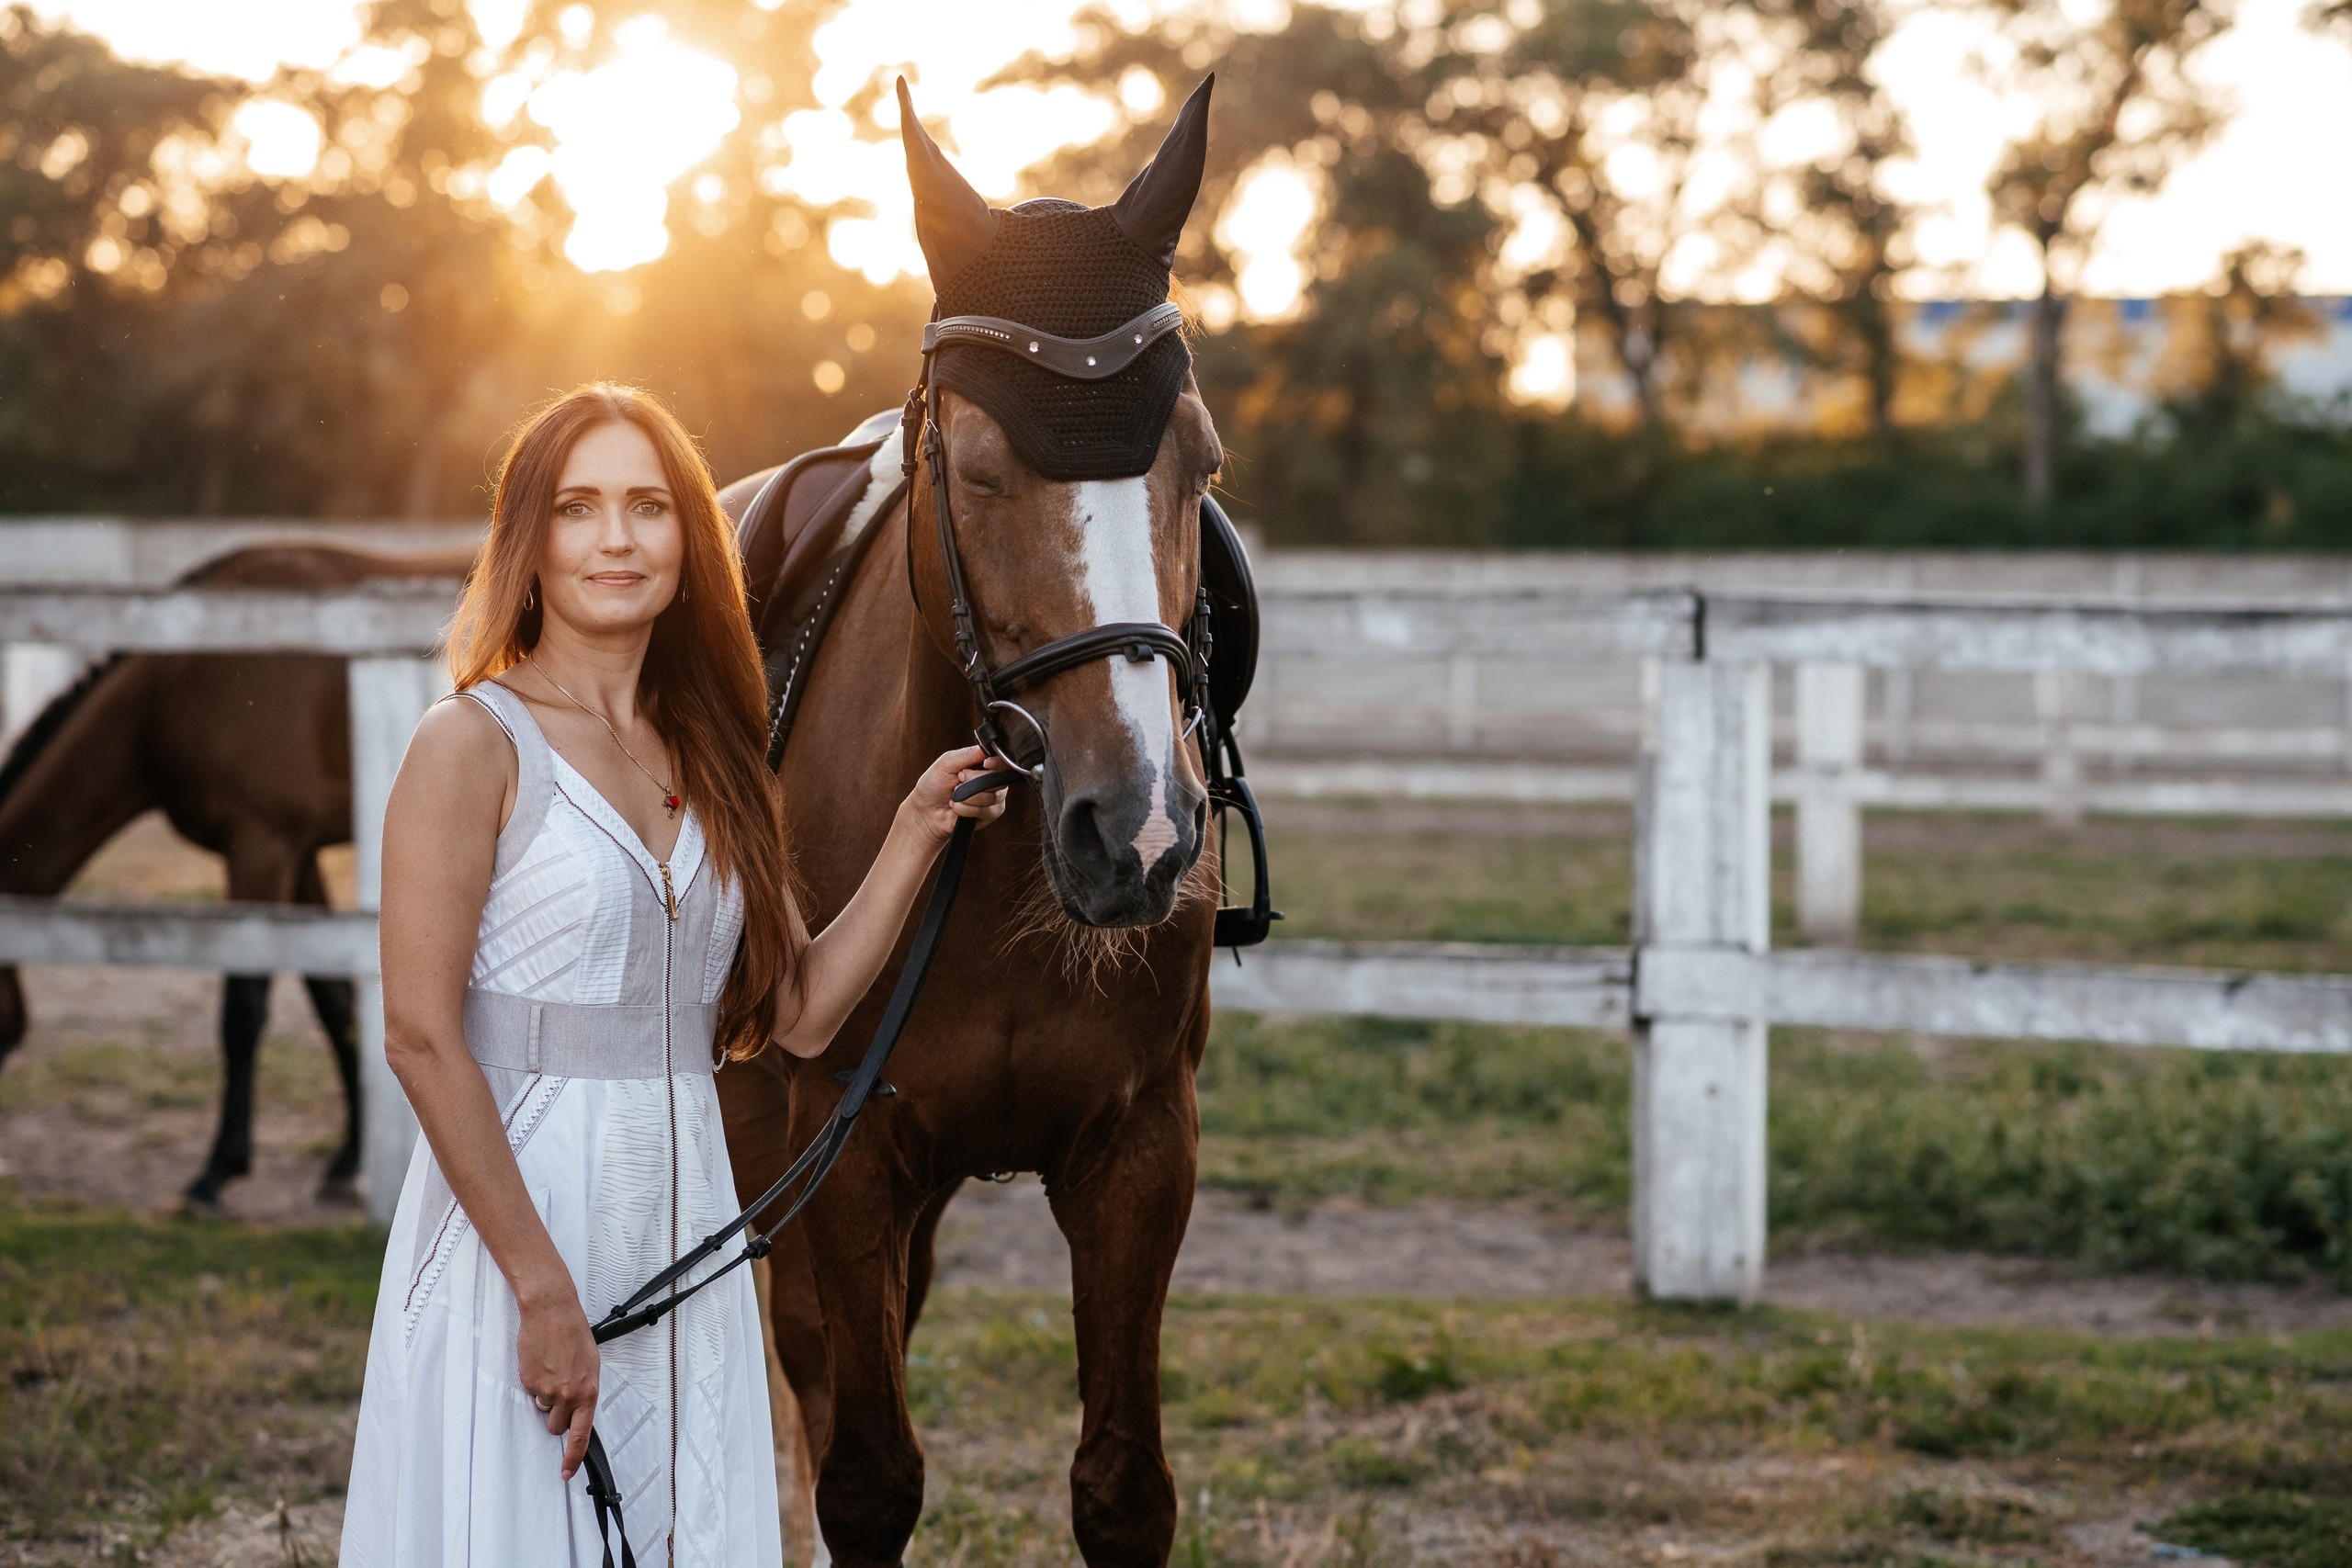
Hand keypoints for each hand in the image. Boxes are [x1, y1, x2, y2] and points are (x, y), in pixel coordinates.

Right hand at [516, 1277, 599, 1478]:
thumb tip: (576, 1410)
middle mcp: (568, 1395)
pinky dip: (534, 1381)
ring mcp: (547, 1390)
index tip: (567, 1472)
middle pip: (556, 1426)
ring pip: (542, 1409)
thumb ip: (584, 1391)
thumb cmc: (573, 1334)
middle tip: (559, 1388)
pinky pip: (530, 1392)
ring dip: (545, 1397)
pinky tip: (541, 1361)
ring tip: (551, 1369)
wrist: (552, 1311)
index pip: (581, 1435)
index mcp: (588, 1391)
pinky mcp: (529, 1382)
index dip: (572, 1457)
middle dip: (555, 1414)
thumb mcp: (590, 1365)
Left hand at [901, 744, 1011, 843]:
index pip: (1002, 762)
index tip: (985, 763)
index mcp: (984, 765)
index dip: (996, 763)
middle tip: (958, 779)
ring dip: (967, 796)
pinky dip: (966, 809)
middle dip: (974, 781)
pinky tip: (956, 807)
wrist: (925, 811)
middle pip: (998, 780)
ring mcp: (993, 799)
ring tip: (955, 795)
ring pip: (992, 797)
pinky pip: (985, 811)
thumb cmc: (934, 785)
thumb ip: (968, 754)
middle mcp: (993, 782)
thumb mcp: (947, 762)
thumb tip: (986, 748)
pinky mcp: (989, 815)